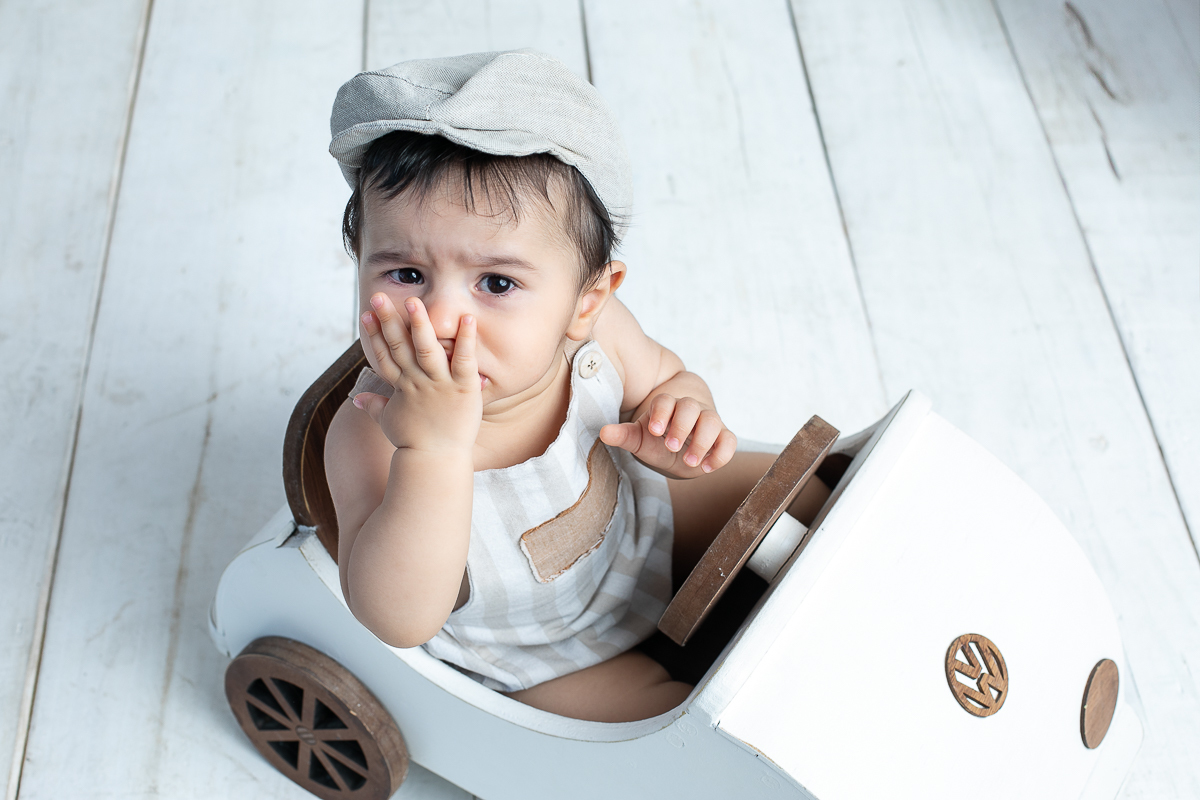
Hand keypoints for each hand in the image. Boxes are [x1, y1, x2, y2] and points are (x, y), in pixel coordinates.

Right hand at [354, 293, 481, 453]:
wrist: (435, 461)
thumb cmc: (414, 443)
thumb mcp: (389, 422)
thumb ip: (374, 407)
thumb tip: (356, 400)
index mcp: (402, 388)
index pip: (384, 356)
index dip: (374, 334)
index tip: (366, 314)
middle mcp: (417, 382)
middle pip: (399, 346)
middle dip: (388, 320)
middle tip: (378, 296)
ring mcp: (440, 385)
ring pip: (427, 349)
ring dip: (420, 324)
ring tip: (415, 301)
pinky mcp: (464, 389)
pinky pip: (464, 360)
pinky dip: (466, 340)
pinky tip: (467, 319)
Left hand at [599, 394, 735, 477]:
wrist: (679, 448)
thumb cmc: (658, 440)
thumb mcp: (640, 438)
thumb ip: (624, 435)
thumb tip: (603, 433)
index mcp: (667, 406)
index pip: (665, 401)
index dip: (661, 413)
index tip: (655, 431)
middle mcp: (689, 410)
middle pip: (690, 407)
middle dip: (682, 426)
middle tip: (672, 447)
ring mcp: (708, 422)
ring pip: (712, 420)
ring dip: (702, 441)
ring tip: (689, 461)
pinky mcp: (723, 437)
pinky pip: (729, 440)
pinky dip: (722, 453)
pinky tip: (707, 467)